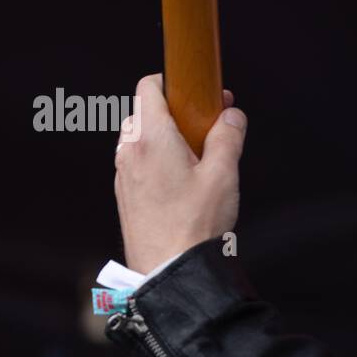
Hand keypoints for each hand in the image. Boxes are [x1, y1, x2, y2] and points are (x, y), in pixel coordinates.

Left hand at [114, 73, 247, 273]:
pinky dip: (159, 162)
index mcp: (150, 138)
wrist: (169, 273)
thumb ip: (228, 138)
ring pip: (142, 139)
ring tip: (199, 162)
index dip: (174, 83)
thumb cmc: (195, 226)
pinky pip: (139, 164)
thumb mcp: (223, 176)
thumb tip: (232, 116)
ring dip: (168, 139)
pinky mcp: (126, 196)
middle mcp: (129, 152)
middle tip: (209, 130)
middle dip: (176, 114)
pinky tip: (184, 186)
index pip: (148, 87)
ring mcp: (124, 175)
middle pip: (146, 112)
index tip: (200, 95)